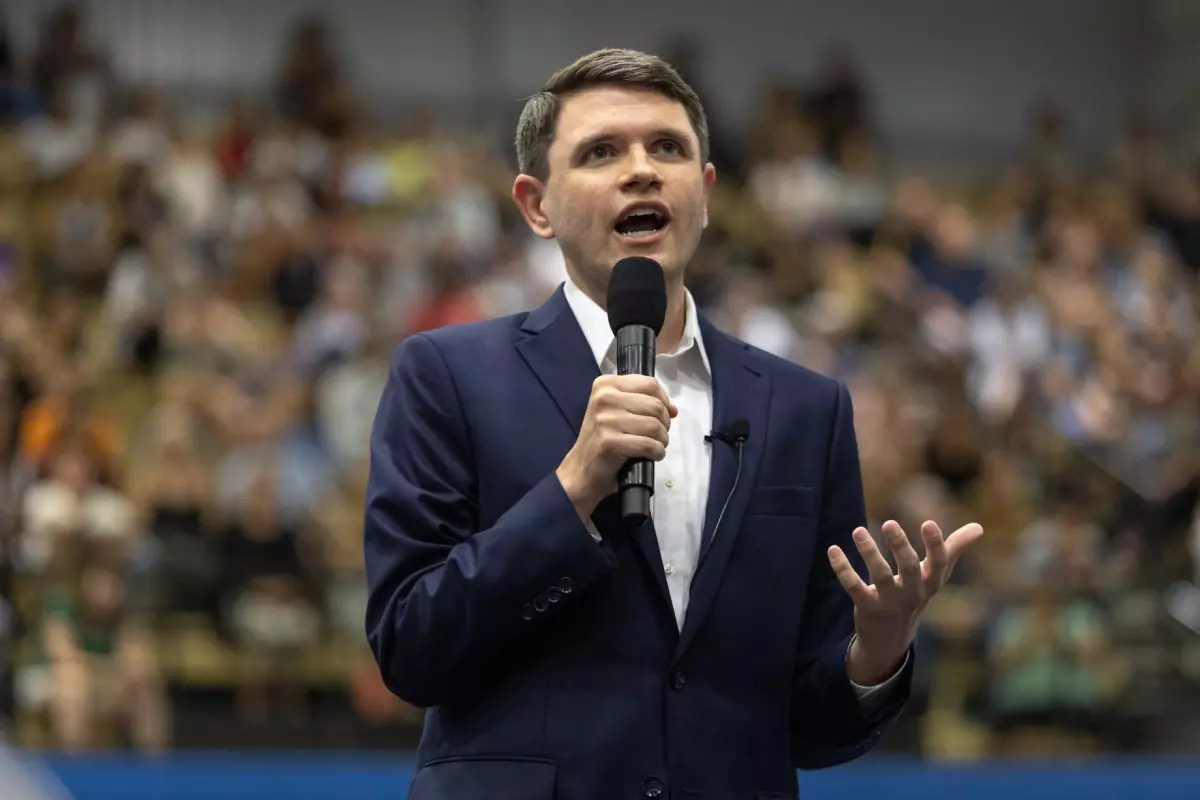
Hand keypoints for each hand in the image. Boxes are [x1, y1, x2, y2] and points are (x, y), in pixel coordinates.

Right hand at [556, 374, 677, 517]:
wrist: (581, 471)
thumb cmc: (602, 440)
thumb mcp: (618, 412)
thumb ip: (644, 404)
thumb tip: (673, 409)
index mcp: (605, 385)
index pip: (650, 384)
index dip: (664, 401)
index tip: (661, 416)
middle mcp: (604, 398)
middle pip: (655, 405)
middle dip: (664, 423)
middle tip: (657, 435)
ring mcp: (605, 420)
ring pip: (654, 425)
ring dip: (662, 440)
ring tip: (655, 446)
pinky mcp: (610, 442)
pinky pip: (648, 444)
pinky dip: (657, 452)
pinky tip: (651, 456)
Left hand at [829, 519, 983, 684]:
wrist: (892, 638)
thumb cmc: (916, 594)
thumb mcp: (936, 575)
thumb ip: (954, 549)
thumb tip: (980, 527)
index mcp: (931, 582)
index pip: (938, 563)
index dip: (935, 544)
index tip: (928, 523)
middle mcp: (913, 592)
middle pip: (909, 568)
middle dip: (900, 546)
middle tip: (888, 522)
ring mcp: (889, 601)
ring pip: (880, 576)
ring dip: (869, 553)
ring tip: (857, 530)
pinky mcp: (867, 607)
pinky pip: (854, 587)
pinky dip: (842, 569)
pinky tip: (833, 550)